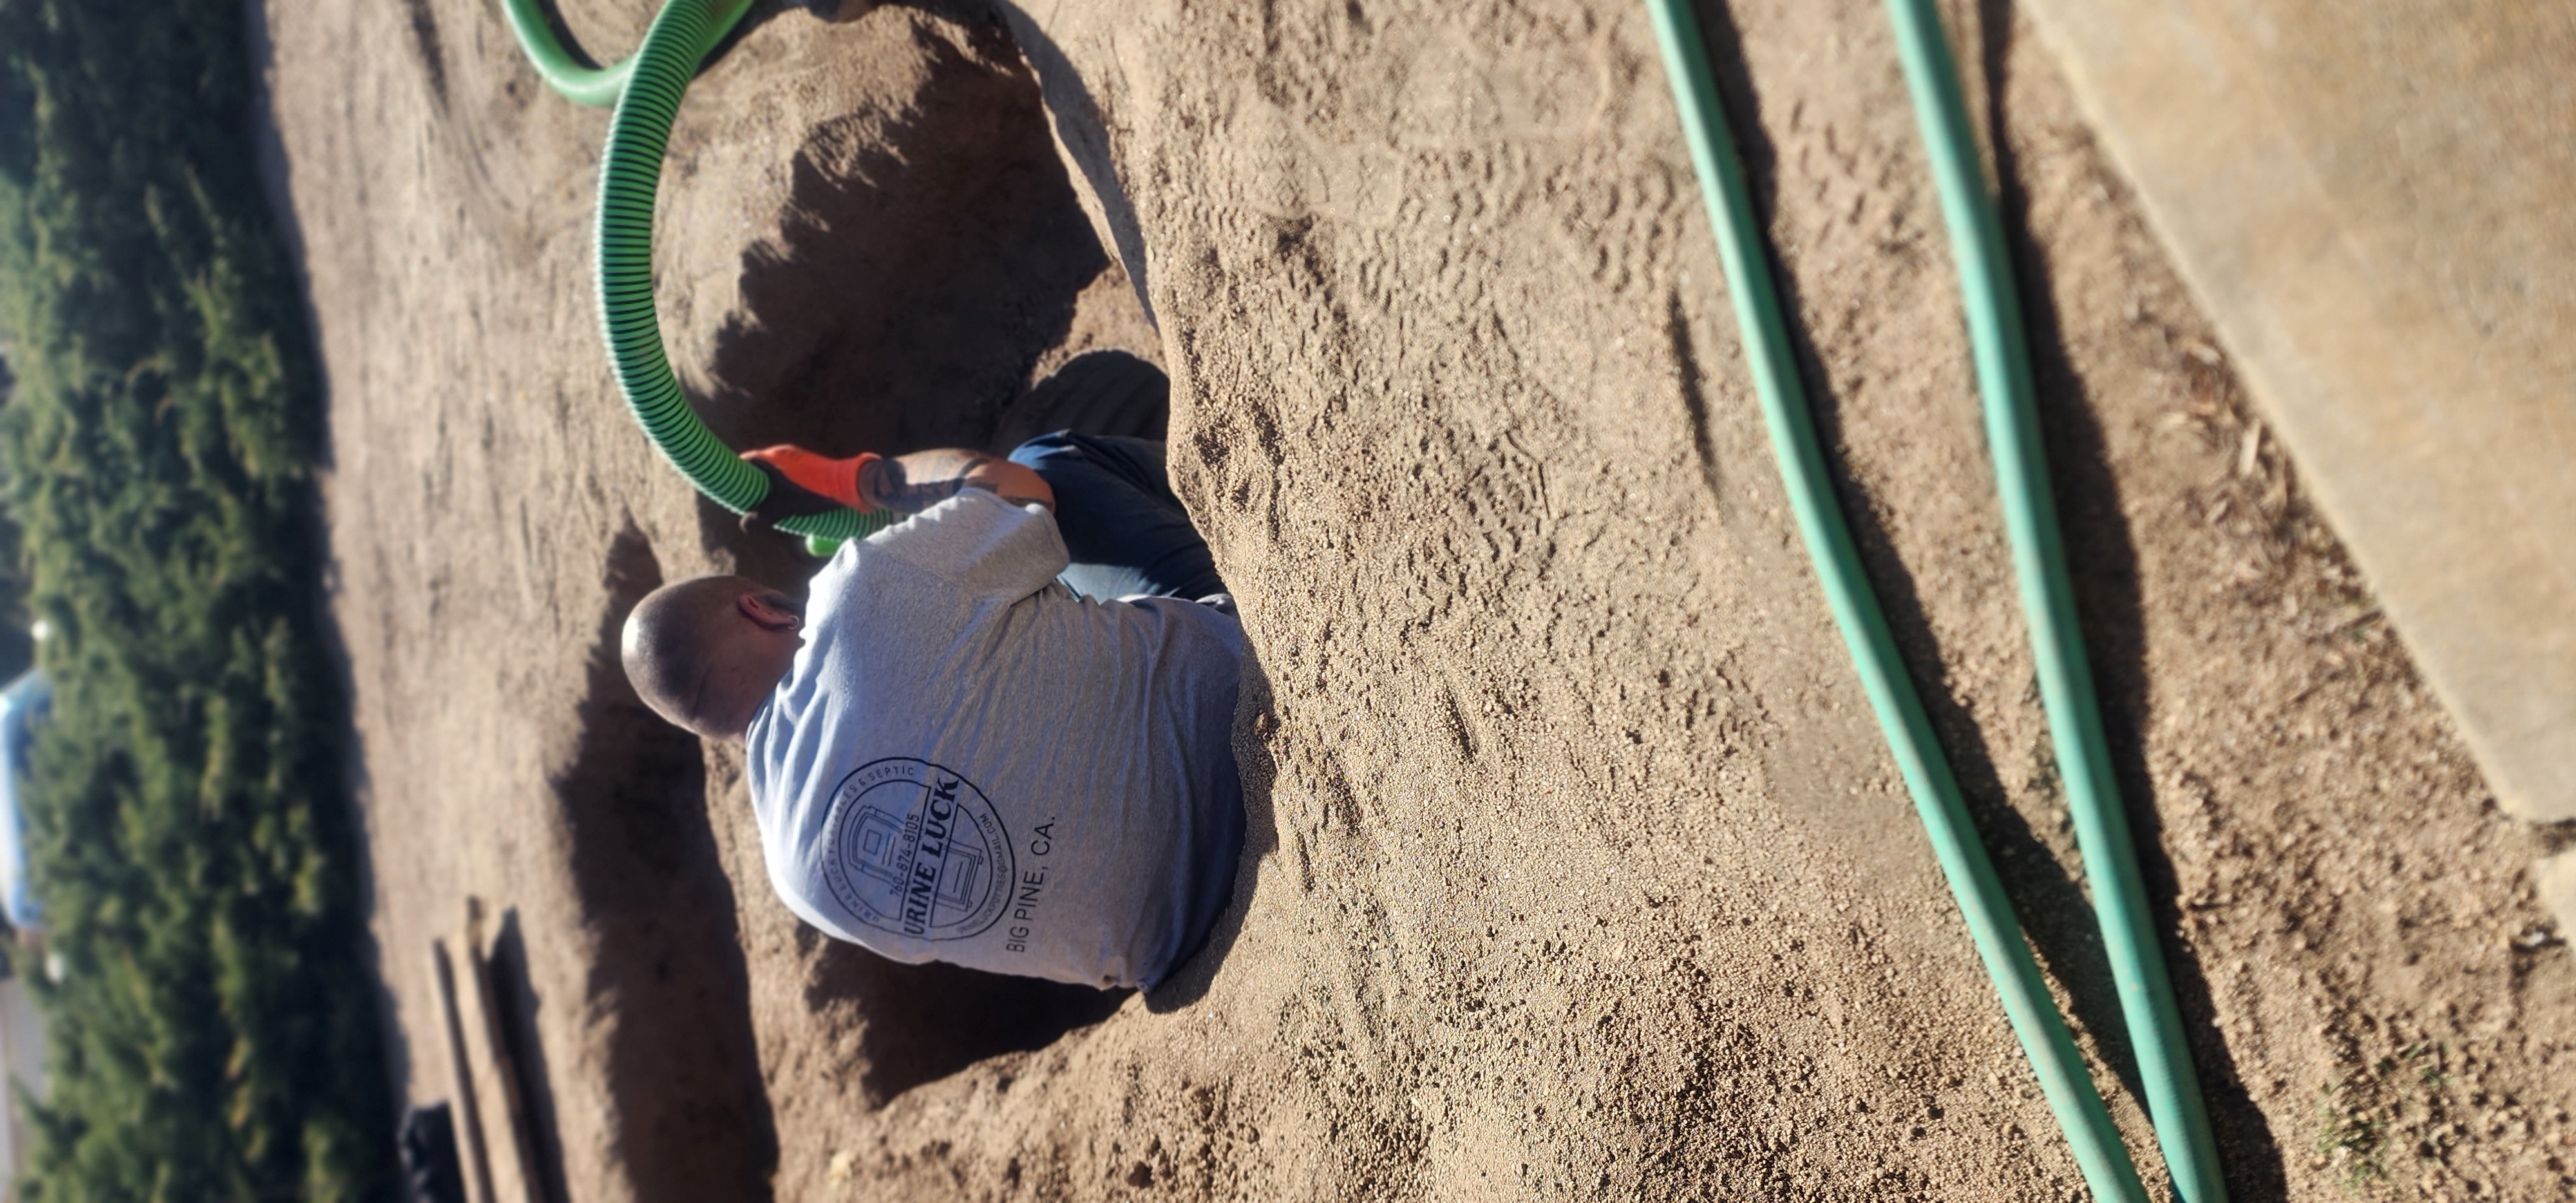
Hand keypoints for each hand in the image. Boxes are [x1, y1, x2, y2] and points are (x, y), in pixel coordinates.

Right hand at [740, 445, 879, 510]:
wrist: (848, 484)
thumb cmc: (815, 494)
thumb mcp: (786, 508)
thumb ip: (763, 517)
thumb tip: (743, 525)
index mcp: (773, 458)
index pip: (746, 460)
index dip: (736, 472)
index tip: (731, 486)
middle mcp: (783, 452)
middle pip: (760, 464)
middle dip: (753, 480)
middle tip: (749, 498)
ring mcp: (797, 455)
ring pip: (775, 467)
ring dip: (769, 482)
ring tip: (769, 501)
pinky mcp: (809, 462)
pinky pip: (788, 470)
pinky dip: (782, 481)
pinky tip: (789, 497)